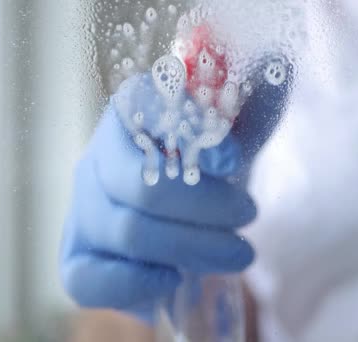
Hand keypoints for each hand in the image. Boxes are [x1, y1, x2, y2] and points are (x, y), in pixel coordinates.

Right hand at [60, 59, 291, 321]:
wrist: (178, 216)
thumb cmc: (204, 170)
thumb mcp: (233, 136)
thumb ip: (251, 107)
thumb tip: (279, 64)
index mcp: (131, 113)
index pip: (146, 108)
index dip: (190, 134)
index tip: (233, 162)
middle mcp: (98, 158)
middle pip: (141, 185)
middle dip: (205, 207)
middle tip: (249, 215)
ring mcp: (82, 210)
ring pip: (126, 231)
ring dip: (192, 247)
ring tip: (239, 252)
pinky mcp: (77, 259)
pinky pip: (86, 280)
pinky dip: (135, 284)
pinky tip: (174, 279)